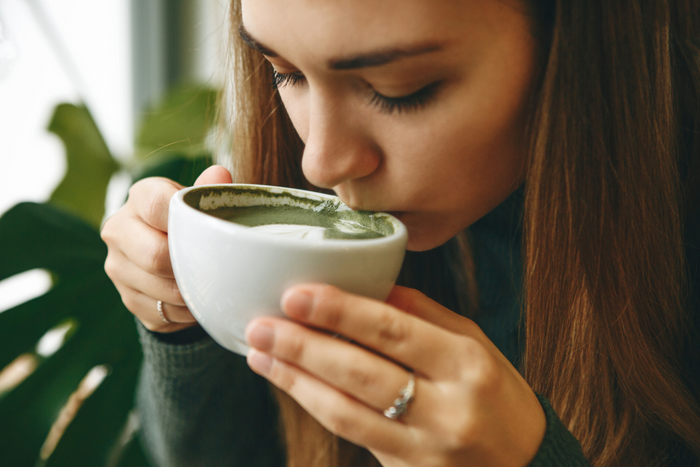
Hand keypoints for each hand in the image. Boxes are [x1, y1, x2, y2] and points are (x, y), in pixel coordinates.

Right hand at [101, 165, 232, 331]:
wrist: (170, 251)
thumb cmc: (193, 219)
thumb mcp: (201, 201)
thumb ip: (209, 190)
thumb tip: (220, 174)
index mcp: (140, 197)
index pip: (157, 206)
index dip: (185, 219)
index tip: (209, 230)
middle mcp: (119, 231)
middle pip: (155, 256)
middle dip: (190, 265)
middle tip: (217, 266)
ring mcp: (118, 268)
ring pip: (161, 289)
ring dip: (193, 292)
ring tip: (214, 284)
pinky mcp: (128, 299)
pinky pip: (163, 313)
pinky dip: (188, 312)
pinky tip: (200, 300)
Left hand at [245, 285, 545, 466]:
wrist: (524, 466)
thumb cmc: (498, 397)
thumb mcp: (475, 345)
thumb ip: (423, 314)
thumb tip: (369, 286)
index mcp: (466, 364)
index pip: (394, 331)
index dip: (341, 312)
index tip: (298, 294)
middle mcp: (446, 409)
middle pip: (361, 373)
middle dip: (304, 347)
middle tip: (262, 324)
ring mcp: (424, 448)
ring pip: (345, 412)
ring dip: (296, 380)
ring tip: (260, 353)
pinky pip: (351, 434)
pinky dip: (316, 404)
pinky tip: (291, 382)